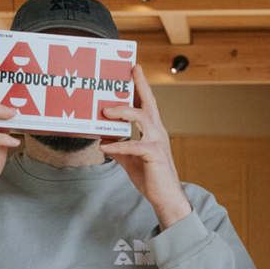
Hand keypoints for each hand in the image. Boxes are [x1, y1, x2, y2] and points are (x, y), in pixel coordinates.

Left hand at [99, 65, 191, 229]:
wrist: (165, 198)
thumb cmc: (151, 178)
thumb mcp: (129, 159)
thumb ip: (118, 147)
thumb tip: (104, 139)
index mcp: (153, 131)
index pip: (146, 105)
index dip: (140, 87)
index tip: (134, 70)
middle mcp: (158, 132)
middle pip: (148, 103)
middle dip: (139, 85)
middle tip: (130, 70)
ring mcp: (157, 142)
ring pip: (142, 118)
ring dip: (123, 112)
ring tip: (105, 112)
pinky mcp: (154, 154)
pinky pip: (133, 145)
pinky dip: (118, 146)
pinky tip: (104, 148)